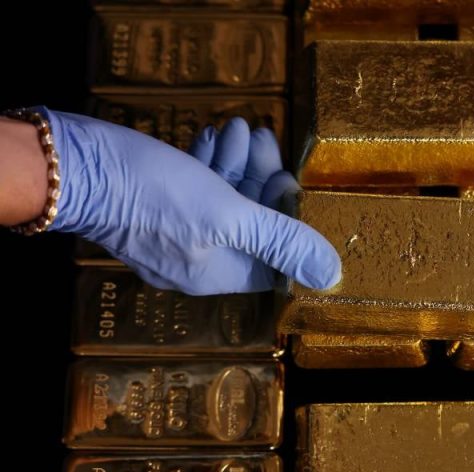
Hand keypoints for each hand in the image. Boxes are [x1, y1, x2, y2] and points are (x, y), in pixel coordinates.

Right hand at [45, 110, 340, 294]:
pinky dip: (210, 163)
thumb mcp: (231, 215)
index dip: (288, 220)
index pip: (273, 258)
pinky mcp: (153, 205)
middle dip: (261, 179)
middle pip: (249, 224)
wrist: (74, 167)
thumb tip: (332, 275)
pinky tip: (212, 137)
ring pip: (222, 200)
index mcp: (217, 273)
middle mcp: (195, 261)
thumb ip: (282, 241)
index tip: (290, 181)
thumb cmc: (155, 194)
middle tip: (263, 138)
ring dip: (237, 162)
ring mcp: (171, 234)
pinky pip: (194, 189)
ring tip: (239, 128)